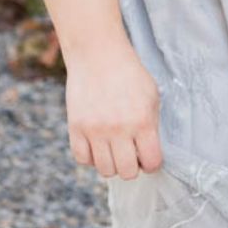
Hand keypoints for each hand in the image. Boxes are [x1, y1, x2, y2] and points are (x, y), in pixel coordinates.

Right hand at [64, 39, 162, 178]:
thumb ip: (151, 125)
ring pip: (104, 170)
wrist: (98, 54)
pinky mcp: (76, 127)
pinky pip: (82, 158)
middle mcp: (119, 129)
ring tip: (113, 149)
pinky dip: (90, 157)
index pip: (151, 162)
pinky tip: (96, 145)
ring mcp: (95, 130)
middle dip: (132, 167)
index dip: (152, 163)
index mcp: (142, 121)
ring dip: (111, 164)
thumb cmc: (128, 74)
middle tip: (130, 154)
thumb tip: (148, 151)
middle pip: (127, 172)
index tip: (148, 157)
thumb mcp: (151, 96)